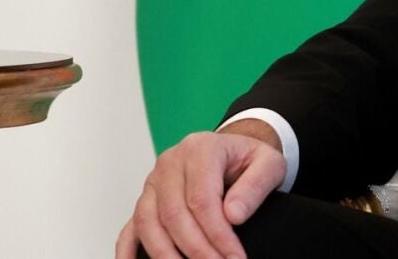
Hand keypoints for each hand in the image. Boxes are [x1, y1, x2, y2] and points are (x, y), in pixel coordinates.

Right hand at [116, 120, 286, 258]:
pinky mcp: (146, 199)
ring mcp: (154, 182)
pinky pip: (131, 225)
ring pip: (148, 221)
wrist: (234, 151)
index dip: (217, 234)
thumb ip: (255, 186)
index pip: (202, 199)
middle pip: (174, 214)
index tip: (234, 257)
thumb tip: (234, 215)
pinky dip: (128, 249)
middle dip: (196, 249)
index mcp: (200, 149)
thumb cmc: (248, 159)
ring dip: (166, 254)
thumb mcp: (269, 164)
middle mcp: (170, 163)